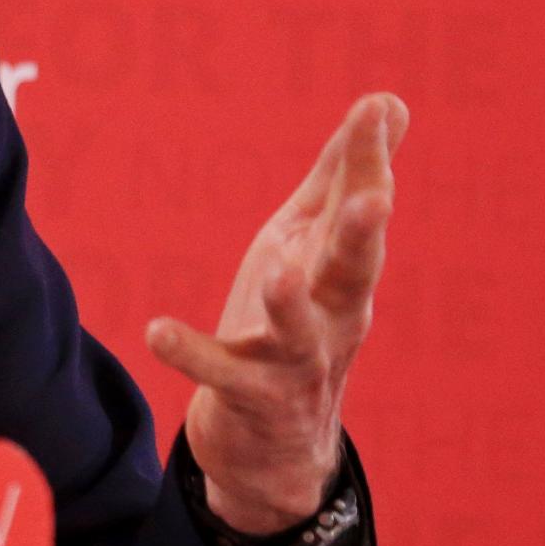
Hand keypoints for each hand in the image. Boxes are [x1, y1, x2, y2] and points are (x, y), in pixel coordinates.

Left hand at [146, 93, 405, 535]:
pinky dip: (192, 354)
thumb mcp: (316, 242)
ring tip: (276, 269)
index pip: (362, 208)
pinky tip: (156, 331)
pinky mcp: (253, 398)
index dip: (369, 160)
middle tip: (373, 197)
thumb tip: (388, 101)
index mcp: (343, 269)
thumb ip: (344, 176)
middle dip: (364, 234)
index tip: (377, 107)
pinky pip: (223, 376)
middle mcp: (334, 315)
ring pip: (300, 332)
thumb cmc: (298, 319)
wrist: (277, 444)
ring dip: (289, 302)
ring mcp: (297, 361)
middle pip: (355, 271)